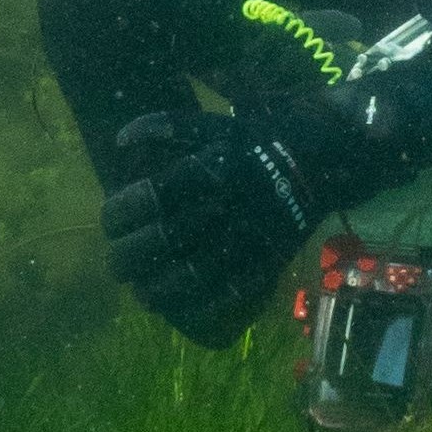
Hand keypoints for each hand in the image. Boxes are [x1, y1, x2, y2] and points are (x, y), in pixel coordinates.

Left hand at [96, 109, 313, 341]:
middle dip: (130, 257)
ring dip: (158, 288)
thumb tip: (120, 141)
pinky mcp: (267, 260)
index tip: (110, 221)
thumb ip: (166, 127)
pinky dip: (197, 305)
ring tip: (140, 292)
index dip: (121, 213)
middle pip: (166, 239)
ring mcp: (249, 235)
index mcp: (212, 167)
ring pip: (193, 273)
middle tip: (115, 264)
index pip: (153, 197)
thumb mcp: (215, 125)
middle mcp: (228, 203)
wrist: (321, 162)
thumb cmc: (256, 143)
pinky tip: (176, 307)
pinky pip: (229, 292)